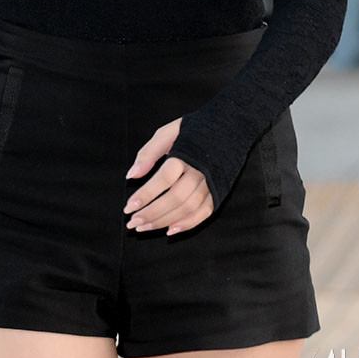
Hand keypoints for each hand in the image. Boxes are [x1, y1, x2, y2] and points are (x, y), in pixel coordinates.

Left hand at [123, 118, 213, 235]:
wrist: (230, 127)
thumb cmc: (195, 129)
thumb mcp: (168, 132)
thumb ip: (148, 153)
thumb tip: (131, 175)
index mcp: (187, 153)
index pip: (164, 178)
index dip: (146, 194)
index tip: (128, 207)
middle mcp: (201, 170)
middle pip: (176, 197)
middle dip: (152, 213)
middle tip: (132, 223)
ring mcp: (212, 182)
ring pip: (188, 208)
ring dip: (165, 221)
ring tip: (145, 227)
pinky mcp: (219, 191)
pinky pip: (205, 212)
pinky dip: (188, 224)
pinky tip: (170, 230)